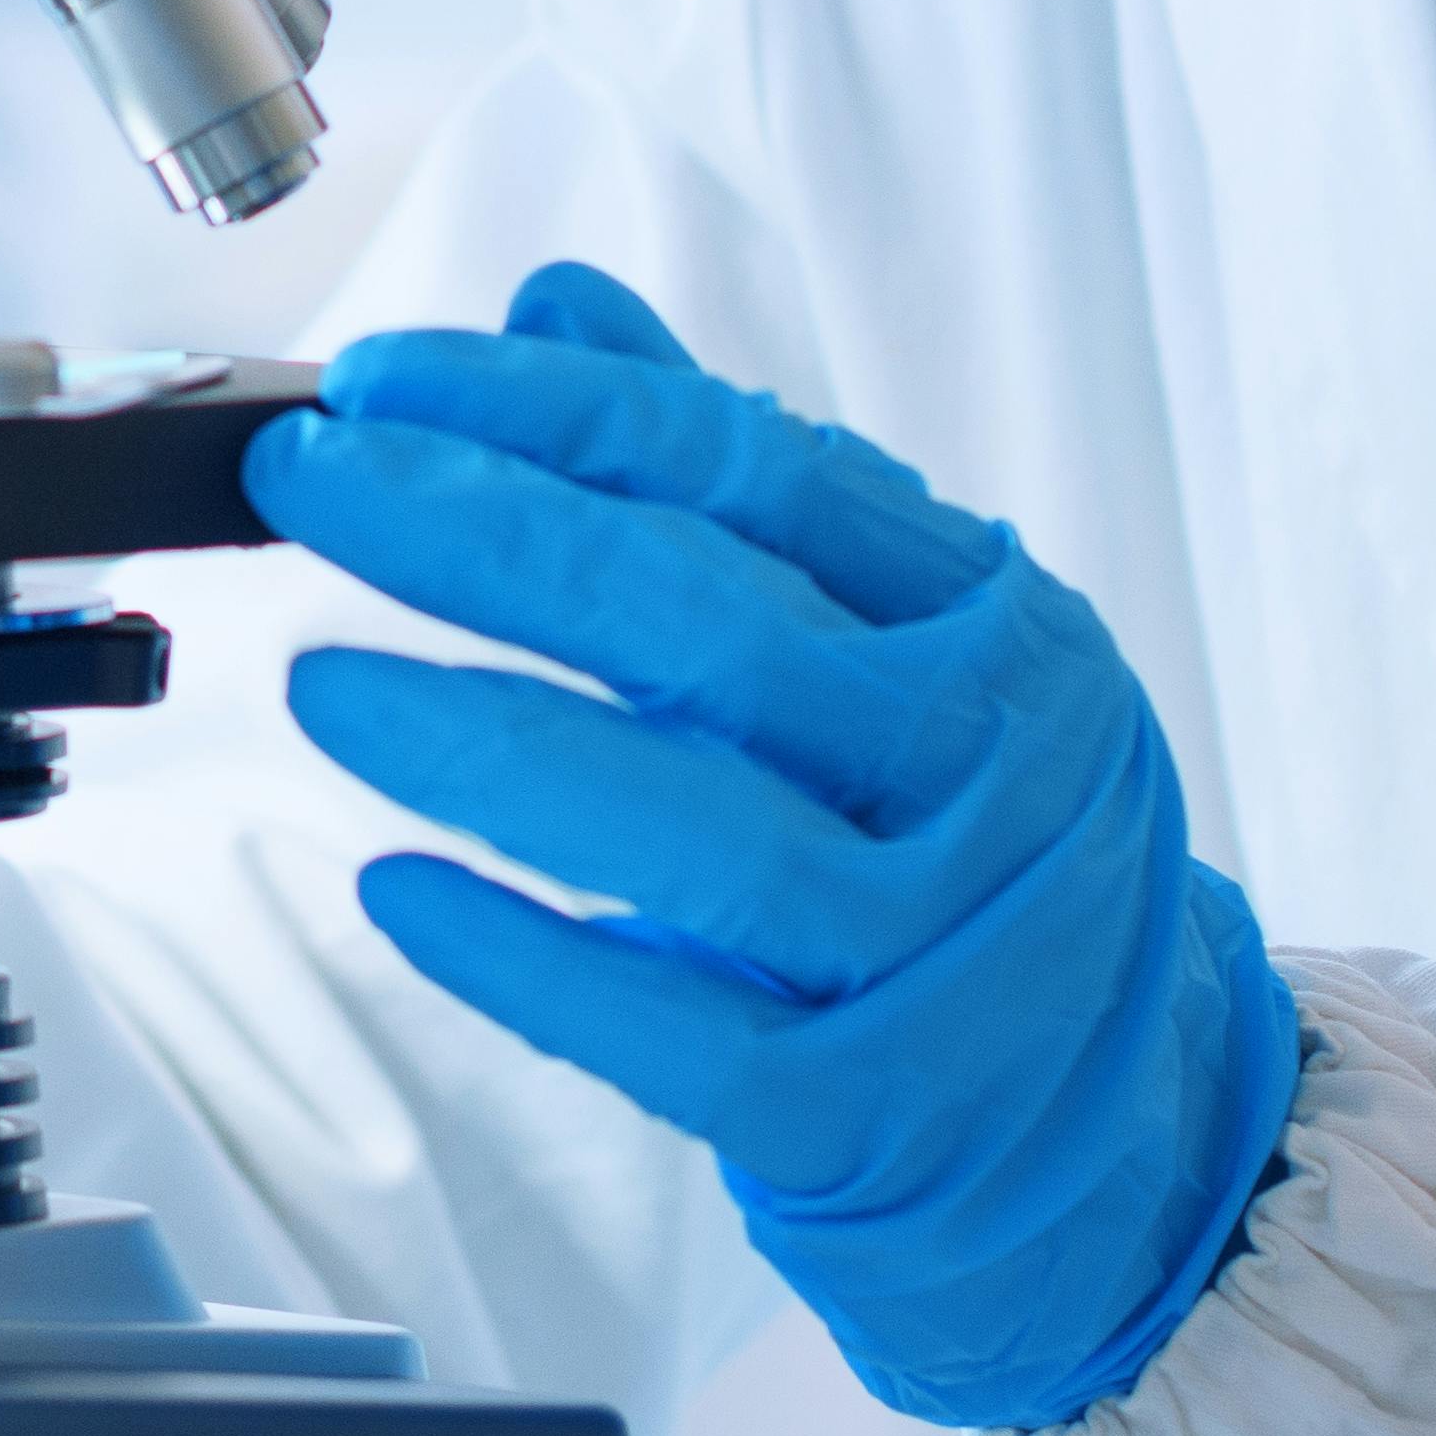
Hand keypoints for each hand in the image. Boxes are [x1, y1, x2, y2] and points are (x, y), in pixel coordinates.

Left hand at [247, 262, 1298, 1434]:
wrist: (1119, 1129)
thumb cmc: (963, 848)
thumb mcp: (888, 640)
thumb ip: (719, 474)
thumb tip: (553, 306)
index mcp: (993, 619)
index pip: (756, 472)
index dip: (554, 413)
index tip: (383, 381)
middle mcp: (992, 770)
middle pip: (712, 626)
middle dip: (486, 535)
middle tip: (315, 484)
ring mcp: (946, 950)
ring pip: (701, 834)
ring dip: (486, 742)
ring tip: (319, 685)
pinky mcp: (875, 1112)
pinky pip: (680, 1038)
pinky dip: (530, 961)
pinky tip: (402, 890)